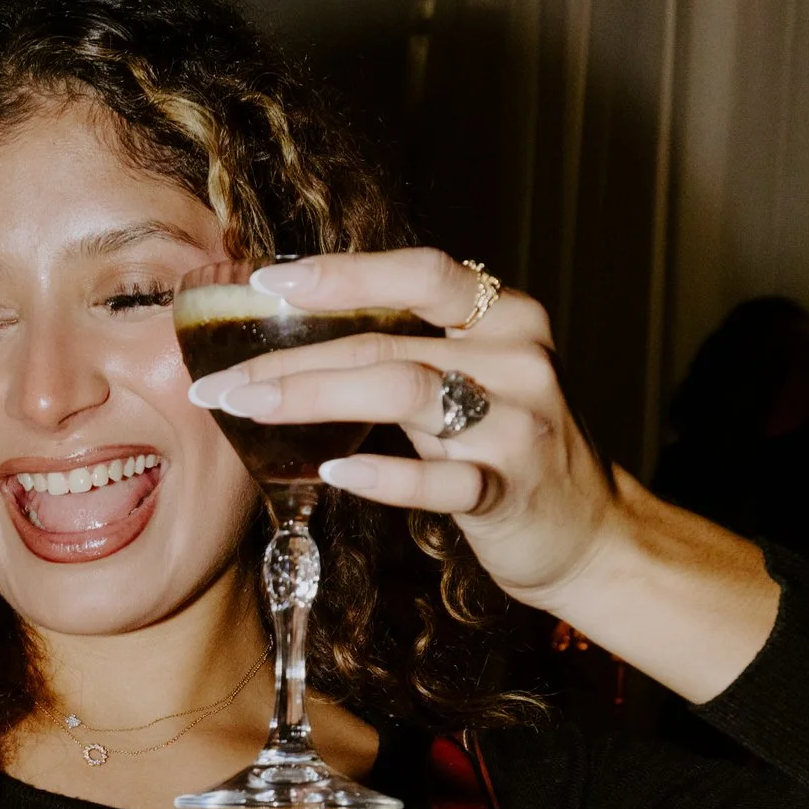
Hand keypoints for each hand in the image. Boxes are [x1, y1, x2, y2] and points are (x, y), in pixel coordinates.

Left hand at [182, 248, 779, 701]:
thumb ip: (408, 343)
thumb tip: (294, 318)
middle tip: (220, 379)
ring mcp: (520, 425)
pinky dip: (383, 477)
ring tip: (250, 409)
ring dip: (316, 396)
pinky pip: (441, 482)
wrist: (588, 535)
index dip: (341, 274)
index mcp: (506, 315)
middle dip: (292, 356)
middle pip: (390, 340)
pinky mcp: (513, 492)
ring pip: (407, 392)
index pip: (419, 274)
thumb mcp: (472, 377)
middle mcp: (518, 358)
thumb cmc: (505, 446)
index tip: (264, 284)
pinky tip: (331, 473)